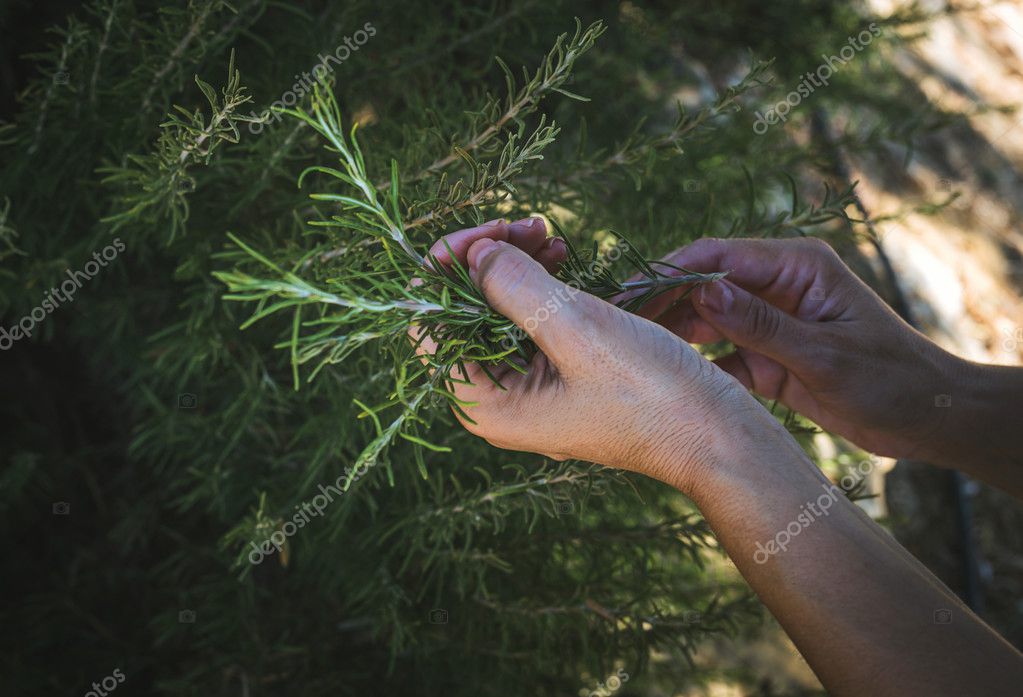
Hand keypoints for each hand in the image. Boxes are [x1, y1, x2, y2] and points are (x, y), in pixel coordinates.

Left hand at [414, 218, 779, 493]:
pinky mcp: (563, 374)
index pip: (430, 324)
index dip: (446, 269)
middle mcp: (499, 399)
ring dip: (517, 264)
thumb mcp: (579, 331)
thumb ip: (515, 288)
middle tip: (529, 223)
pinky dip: (543, 283)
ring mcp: (531, 387)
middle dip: (488, 259)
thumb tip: (472, 253)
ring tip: (551, 233)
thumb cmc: (652, 395)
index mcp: (486, 403)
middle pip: (463, 312)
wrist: (720, 437)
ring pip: (500, 310)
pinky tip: (563, 255)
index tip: (488, 231)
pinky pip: (534, 320)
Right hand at [631, 236, 960, 461]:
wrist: (927, 420)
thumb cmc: (891, 379)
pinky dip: (696, 365)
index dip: (668, 272)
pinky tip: (663, 377)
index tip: (626, 295)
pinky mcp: (768, 356)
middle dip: (658, 302)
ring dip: (670, 333)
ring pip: (705, 319)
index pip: (717, 257)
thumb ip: (762, 325)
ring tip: (626, 349)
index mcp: (796, 267)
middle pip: (703, 284)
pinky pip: (721, 355)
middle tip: (612, 326)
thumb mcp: (825, 354)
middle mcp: (777, 286)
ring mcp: (770, 321)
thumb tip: (702, 292)